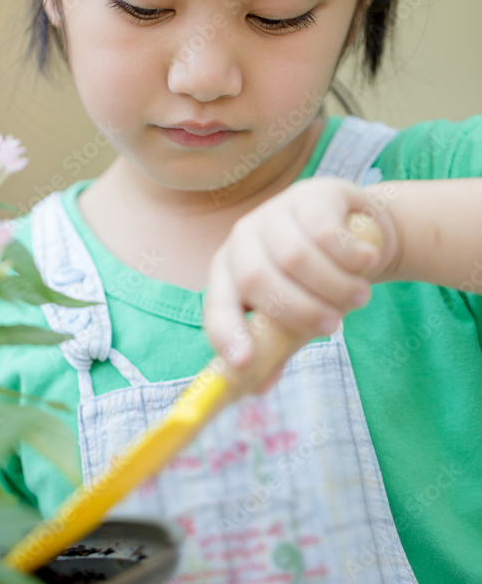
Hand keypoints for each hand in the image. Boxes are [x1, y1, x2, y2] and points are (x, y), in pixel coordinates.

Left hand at [202, 176, 399, 394]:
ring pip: (296, 258)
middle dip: (299, 311)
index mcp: (228, 273)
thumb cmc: (315, 281)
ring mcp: (274, 212)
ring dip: (334, 286)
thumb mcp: (295, 316)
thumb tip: (256, 388)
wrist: (356, 232)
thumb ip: (275, 347)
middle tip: (333, 326)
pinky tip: (366, 261)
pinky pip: (326, 232)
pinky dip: (350, 256)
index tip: (245, 361)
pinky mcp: (310, 195)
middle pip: (257, 280)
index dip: (227, 334)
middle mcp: (243, 239)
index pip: (217, 306)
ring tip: (359, 297)